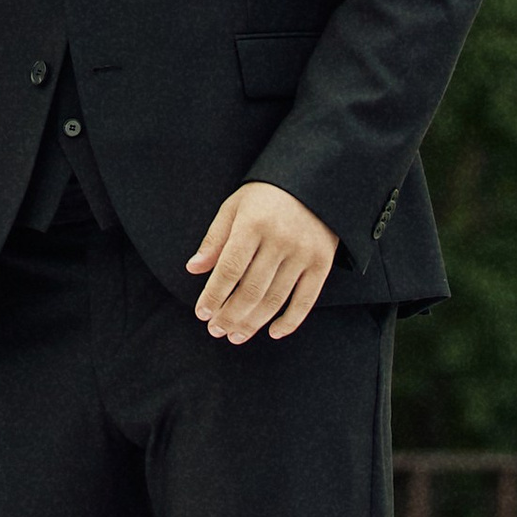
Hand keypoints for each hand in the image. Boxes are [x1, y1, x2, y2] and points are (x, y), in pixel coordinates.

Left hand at [188, 181, 337, 342]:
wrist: (314, 182)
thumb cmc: (266, 195)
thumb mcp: (235, 207)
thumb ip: (215, 239)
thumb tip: (194, 269)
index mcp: (253, 223)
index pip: (229, 269)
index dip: (214, 295)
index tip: (202, 313)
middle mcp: (280, 240)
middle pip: (251, 290)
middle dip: (230, 315)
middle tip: (216, 330)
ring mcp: (304, 253)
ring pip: (275, 299)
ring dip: (253, 323)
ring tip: (235, 335)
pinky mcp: (322, 263)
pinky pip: (305, 301)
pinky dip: (289, 321)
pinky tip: (273, 332)